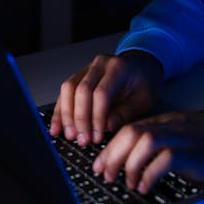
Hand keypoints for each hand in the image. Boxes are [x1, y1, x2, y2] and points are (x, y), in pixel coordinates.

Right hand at [49, 52, 163, 145]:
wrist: (142, 67)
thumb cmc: (145, 83)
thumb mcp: (145, 99)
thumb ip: (126, 113)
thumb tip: (106, 127)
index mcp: (119, 68)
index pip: (102, 93)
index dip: (96, 117)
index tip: (96, 136)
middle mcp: (101, 64)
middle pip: (82, 90)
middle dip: (80, 118)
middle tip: (82, 139)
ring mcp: (88, 68)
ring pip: (68, 88)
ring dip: (66, 115)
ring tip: (69, 135)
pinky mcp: (80, 76)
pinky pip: (65, 92)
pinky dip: (60, 110)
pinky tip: (57, 126)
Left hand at [91, 109, 203, 191]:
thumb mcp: (186, 136)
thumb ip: (165, 143)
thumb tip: (138, 162)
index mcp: (168, 122)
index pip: (130, 129)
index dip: (110, 148)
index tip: (98, 165)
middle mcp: (172, 127)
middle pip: (132, 133)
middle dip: (112, 155)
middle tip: (105, 176)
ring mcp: (183, 138)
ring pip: (145, 141)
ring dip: (128, 163)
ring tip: (126, 182)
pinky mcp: (195, 153)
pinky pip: (166, 159)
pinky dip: (150, 174)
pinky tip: (145, 186)